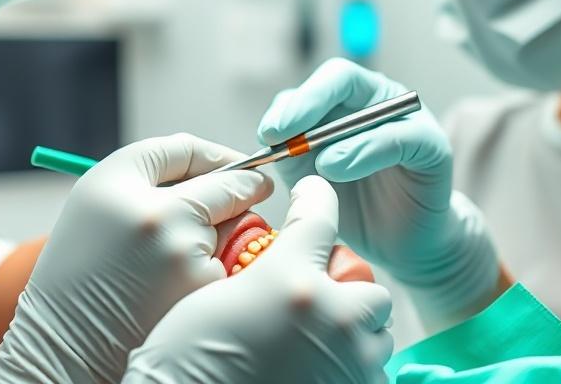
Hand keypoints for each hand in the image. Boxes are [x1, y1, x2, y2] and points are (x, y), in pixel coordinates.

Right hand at [0, 134, 272, 383]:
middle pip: (229, 186)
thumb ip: (157, 170)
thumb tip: (228, 163)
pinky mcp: (200, 292)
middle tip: (259, 188)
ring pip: (236, 227)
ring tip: (189, 257)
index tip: (239, 164)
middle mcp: (154, 212)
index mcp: (118, 182)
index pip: (188, 150)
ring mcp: (182, 254)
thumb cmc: (82, 269)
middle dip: (248, 187)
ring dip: (231, 232)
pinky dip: (222, 271)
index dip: (221, 156)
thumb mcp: (99, 201)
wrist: (66, 345)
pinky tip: (189, 287)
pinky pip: (231, 265)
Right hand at [122, 176, 393, 383]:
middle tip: (318, 304)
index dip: (316, 198)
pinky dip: (348, 373)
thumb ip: (263, 273)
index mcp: (291, 280)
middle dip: (350, 294)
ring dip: (353, 338)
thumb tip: (282, 266)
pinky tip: (314, 374)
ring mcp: (348, 365)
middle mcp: (331, 319)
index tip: (313, 195)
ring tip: (316, 347)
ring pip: (376, 340)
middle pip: (371, 290)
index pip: (320, 216)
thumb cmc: (184, 361)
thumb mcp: (217, 297)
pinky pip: (369, 377)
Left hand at [258, 58, 498, 329]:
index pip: (315, 85)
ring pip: (370, 107)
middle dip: (307, 102)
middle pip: (341, 78)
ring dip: (335, 135)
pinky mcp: (432, 144)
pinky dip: (366, 151)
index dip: (291, 103)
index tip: (266, 133)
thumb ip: (290, 152)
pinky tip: (339, 170)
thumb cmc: (352, 204)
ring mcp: (407, 117)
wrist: (398, 243)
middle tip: (280, 133)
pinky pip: (400, 138)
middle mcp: (376, 99)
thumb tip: (269, 138)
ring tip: (318, 165)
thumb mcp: (309, 175)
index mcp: (344, 101)